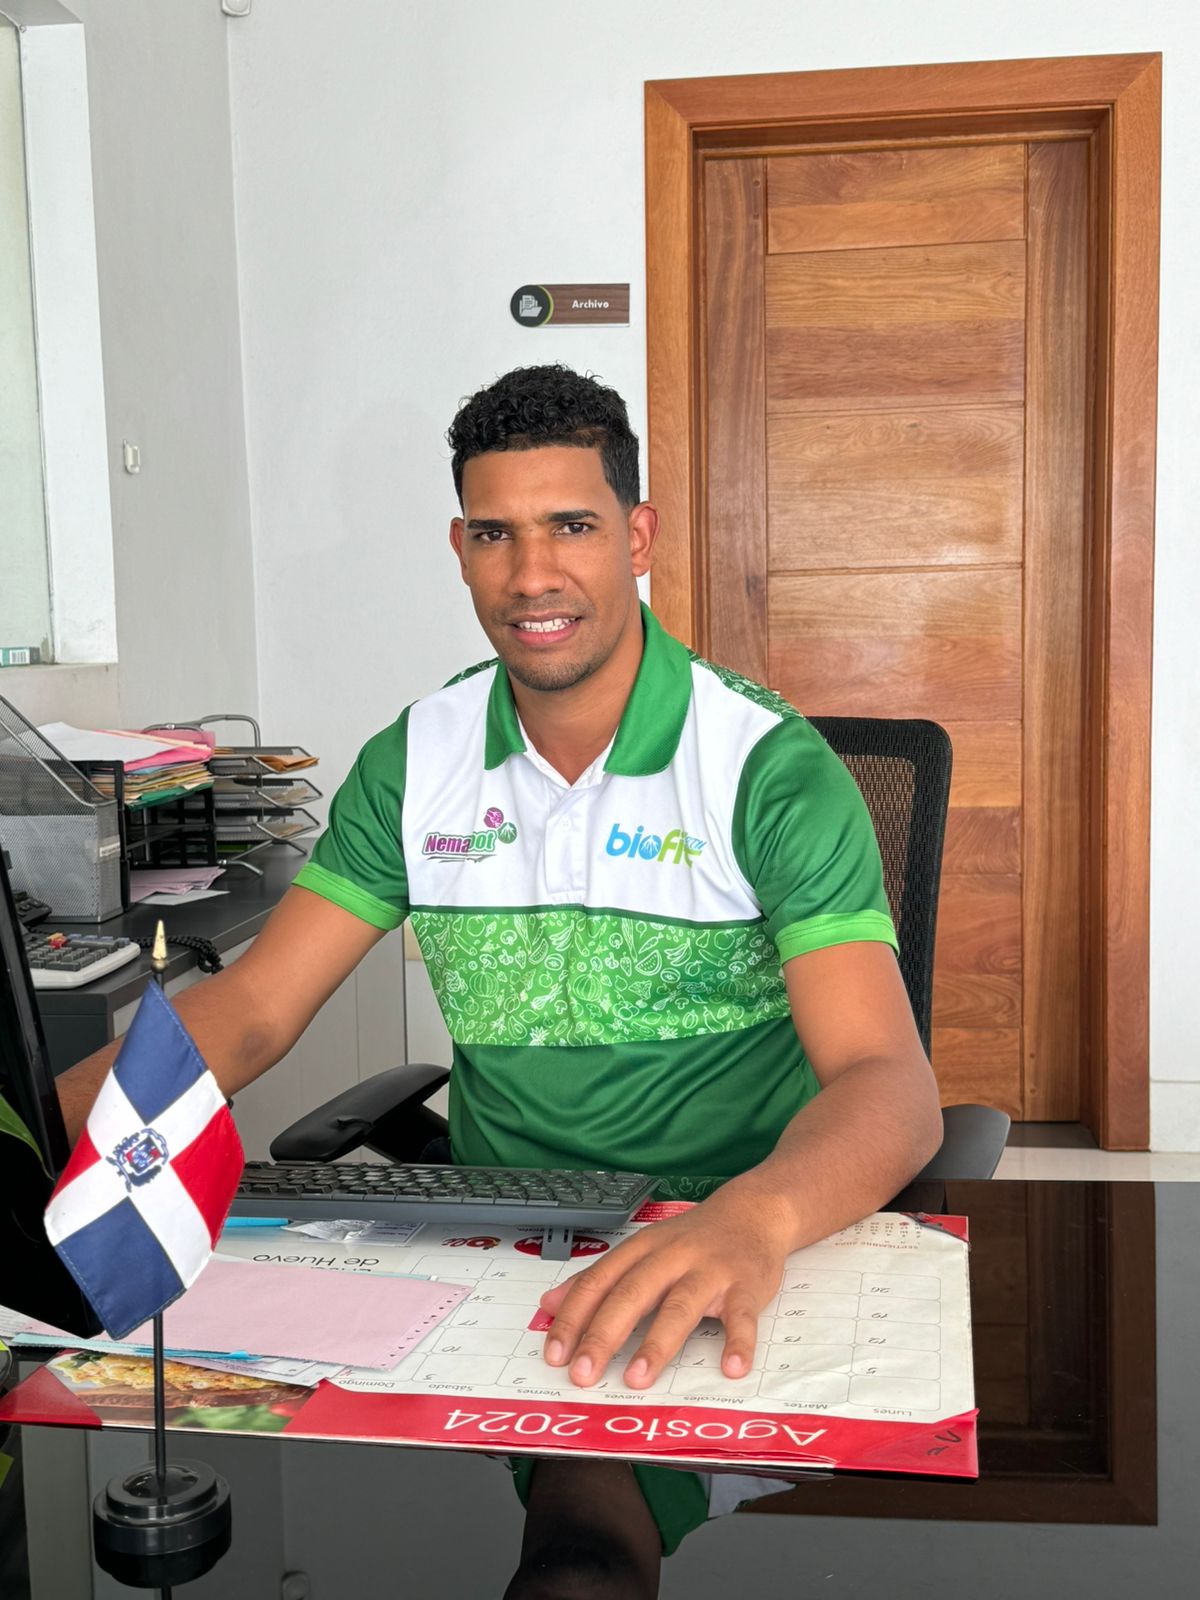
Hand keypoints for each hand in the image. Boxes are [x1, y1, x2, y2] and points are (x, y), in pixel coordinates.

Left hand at [539, 1190, 793, 1389]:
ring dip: (657, 1343)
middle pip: (632, 1294)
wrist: (752, 1211)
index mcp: (641, 1249)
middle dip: (604, 1334)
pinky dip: (738, 1342)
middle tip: (582, 1374)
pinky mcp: (746, 1287)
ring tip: (637, 1379)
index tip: (554, 1353)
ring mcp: (710, 1271)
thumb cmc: (691, 1239)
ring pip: (680, 1306)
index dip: (574, 1317)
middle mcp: (672, 1257)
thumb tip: (549, 1305)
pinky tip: (731, 1368)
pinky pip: (742, 1316)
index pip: (599, 1282)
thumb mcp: (641, 1249)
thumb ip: (598, 1278)